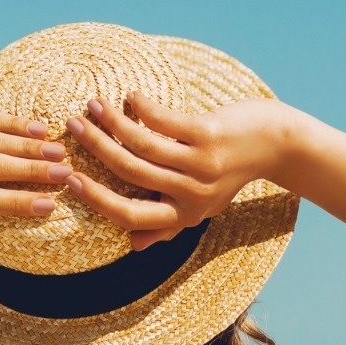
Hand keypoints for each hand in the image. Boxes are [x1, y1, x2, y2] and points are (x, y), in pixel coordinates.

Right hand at [64, 92, 292, 249]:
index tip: (69, 179)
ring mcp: (200, 164)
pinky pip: (163, 121)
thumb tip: (133, 246)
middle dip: (95, 148)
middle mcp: (191, 194)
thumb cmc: (232, 172)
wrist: (276, 145)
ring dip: (111, 123)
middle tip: (72, 127)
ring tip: (92, 106)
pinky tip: (129, 97)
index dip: (96, 200)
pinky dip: (140, 108)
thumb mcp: (202, 205)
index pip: (129, 215)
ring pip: (142, 145)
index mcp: (184, 214)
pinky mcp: (208, 135)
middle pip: (129, 174)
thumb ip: (167, 225)